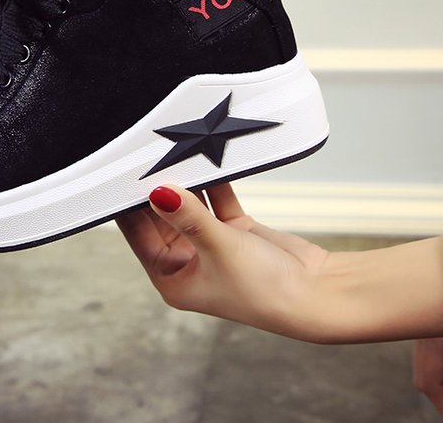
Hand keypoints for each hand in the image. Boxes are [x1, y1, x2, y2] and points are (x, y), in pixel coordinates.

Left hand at [118, 182, 442, 343]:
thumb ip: (188, 215)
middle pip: (162, 216)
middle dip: (159, 188)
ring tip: (175, 149)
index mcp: (172, 278)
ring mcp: (211, 244)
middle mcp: (187, 262)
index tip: (123, 174)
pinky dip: (213, 181)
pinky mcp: (234, 230)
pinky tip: (206, 158)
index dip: (130, 205)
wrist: (318, 292)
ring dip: (186, 181)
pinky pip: (215, 199)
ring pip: (190, 204)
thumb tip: (157, 191)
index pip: (139, 234)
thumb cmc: (265, 289)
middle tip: (149, 154)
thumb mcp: (219, 247)